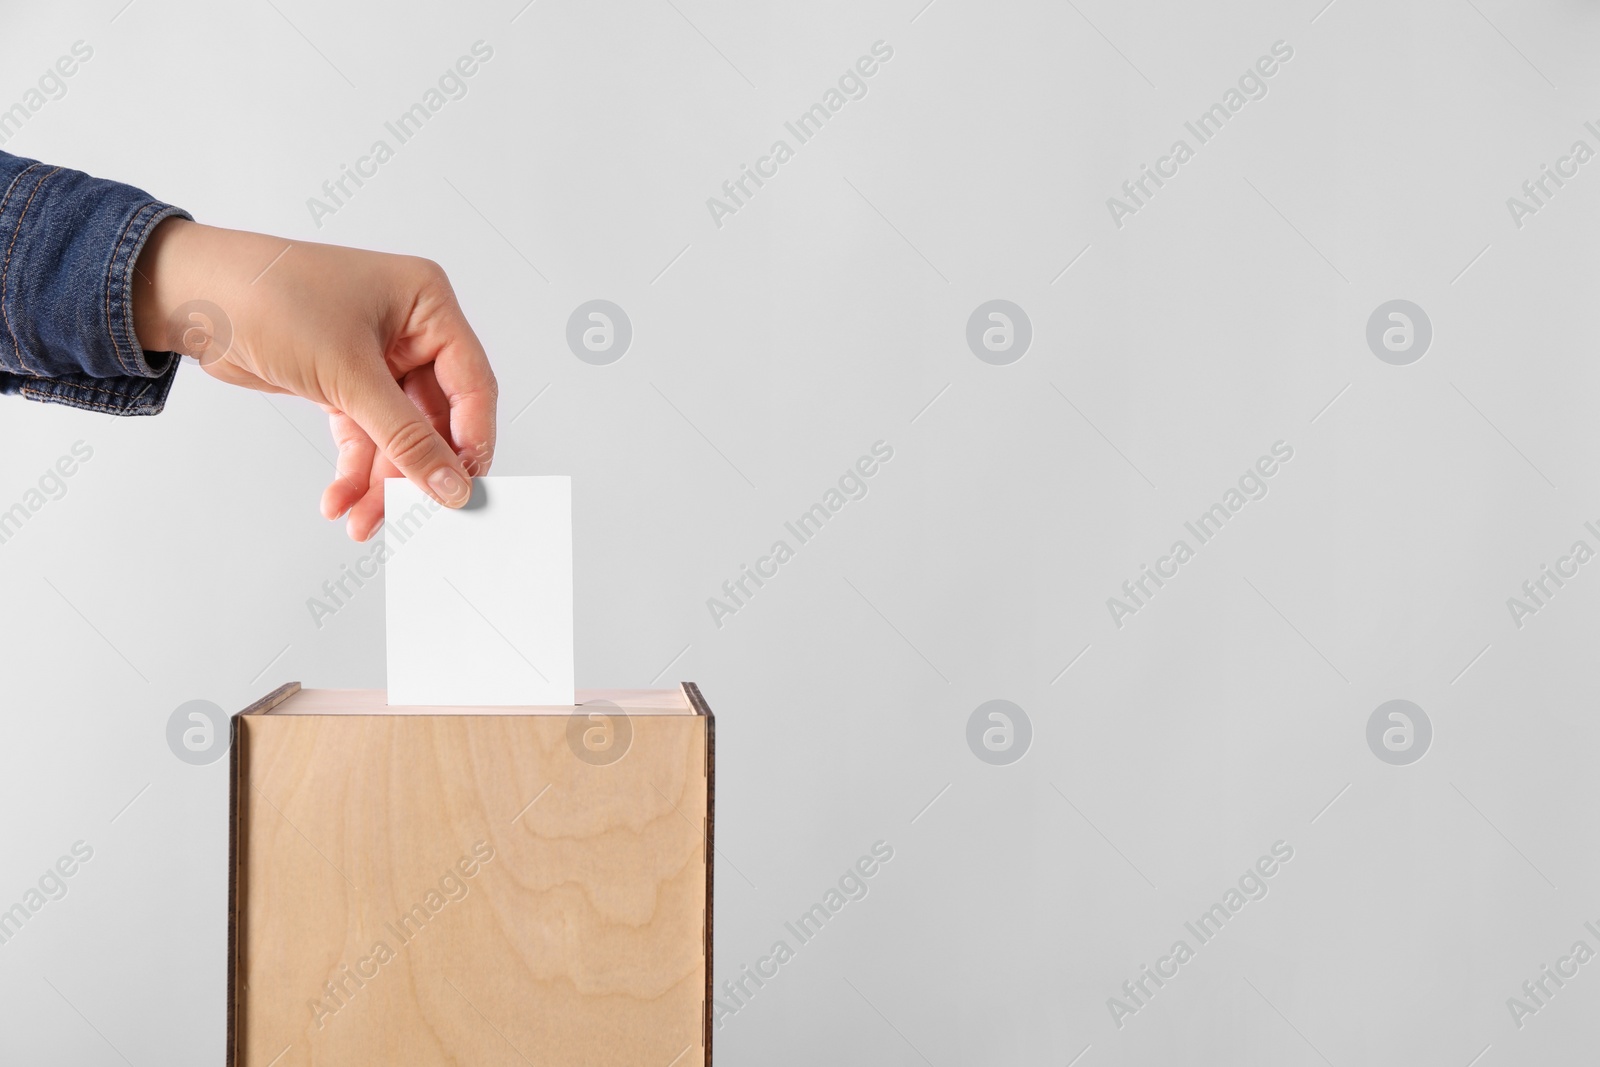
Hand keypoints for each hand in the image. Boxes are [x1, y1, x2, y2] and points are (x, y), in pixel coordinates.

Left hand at [131, 219, 496, 540]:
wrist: (190, 295)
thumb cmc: (268, 297)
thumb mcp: (348, 373)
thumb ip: (406, 437)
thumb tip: (451, 486)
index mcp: (427, 304)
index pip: (472, 384)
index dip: (471, 441)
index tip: (463, 490)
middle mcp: (409, 330)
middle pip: (434, 419)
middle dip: (414, 470)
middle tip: (412, 514)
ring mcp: (377, 359)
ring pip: (396, 435)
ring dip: (381, 480)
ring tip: (362, 520)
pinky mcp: (343, 383)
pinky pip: (364, 436)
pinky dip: (354, 469)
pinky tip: (340, 499)